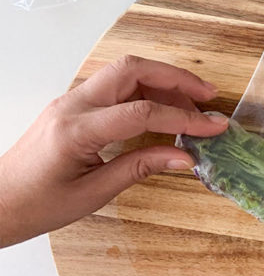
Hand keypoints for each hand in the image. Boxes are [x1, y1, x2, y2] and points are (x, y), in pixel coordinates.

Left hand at [0, 55, 228, 247]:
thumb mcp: (93, 194)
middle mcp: (72, 106)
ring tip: (192, 105)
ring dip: (162, 81)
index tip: (213, 127)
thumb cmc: (37, 206)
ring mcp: (71, 101)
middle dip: (175, 78)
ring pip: (124, 71)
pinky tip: (164, 110)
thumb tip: (186, 157)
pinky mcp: (73, 105)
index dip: (183, 118)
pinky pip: (115, 86)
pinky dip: (146, 90)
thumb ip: (140, 168)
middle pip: (132, 69)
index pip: (141, 112)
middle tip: (208, 96)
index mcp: (76, 131)